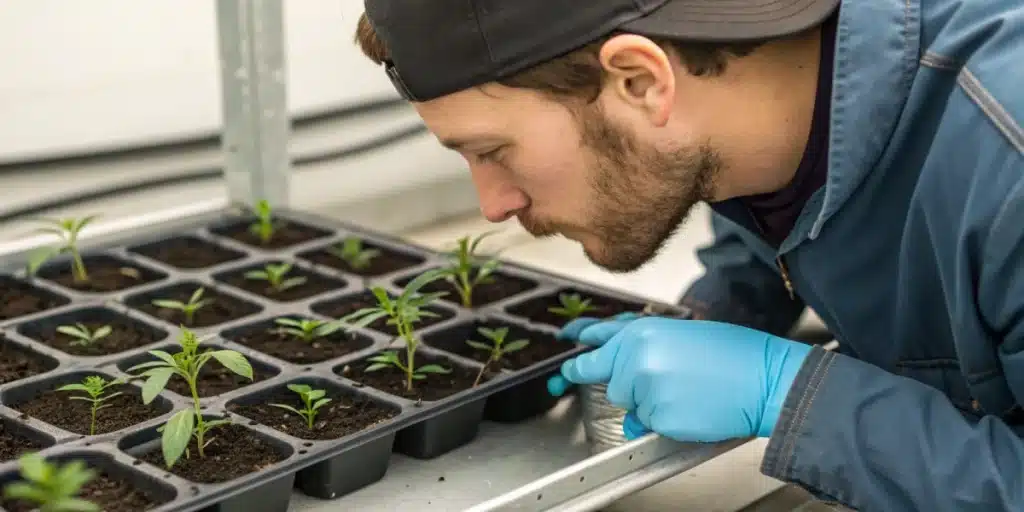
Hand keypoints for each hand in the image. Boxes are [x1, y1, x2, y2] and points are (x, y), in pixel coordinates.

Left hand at [548, 315, 811, 441]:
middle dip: (623, 384)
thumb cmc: (732, 355)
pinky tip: (691, 405)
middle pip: (608, 380)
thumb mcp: (682, 334)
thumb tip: (622, 369)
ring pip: (630, 404)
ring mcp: (645, 389)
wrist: (763, 378)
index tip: (566, 356)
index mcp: (641, 332)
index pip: (597, 342)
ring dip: (649, 402)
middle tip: (647, 383)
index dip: (579, 350)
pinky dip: (665, 420)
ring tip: (686, 389)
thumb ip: (643, 348)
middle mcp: (636, 358)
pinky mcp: (658, 417)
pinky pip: (649, 424)